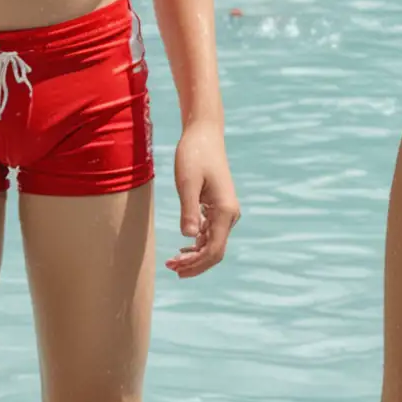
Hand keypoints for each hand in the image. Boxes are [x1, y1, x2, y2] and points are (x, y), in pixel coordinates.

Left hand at [168, 122, 238, 276]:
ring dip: (195, 256)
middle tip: (170, 268)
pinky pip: (212, 233)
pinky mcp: (219, 206)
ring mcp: (226, 210)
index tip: (174, 267)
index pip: (214, 250)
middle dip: (195, 264)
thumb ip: (189, 210)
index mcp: (225, 210)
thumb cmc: (194, 154)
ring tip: (173, 261)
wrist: (204, 134)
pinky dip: (198, 244)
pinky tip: (184, 247)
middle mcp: (230, 213)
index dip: (196, 264)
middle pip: (215, 250)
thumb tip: (190, 237)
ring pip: (214, 243)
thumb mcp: (187, 182)